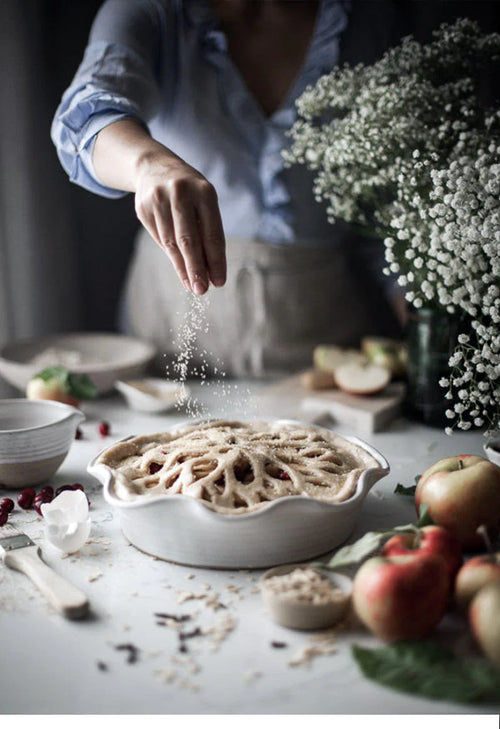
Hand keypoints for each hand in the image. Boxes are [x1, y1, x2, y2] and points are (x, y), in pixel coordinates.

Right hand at [92, 120, 225, 294]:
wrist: (154, 166)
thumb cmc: (189, 192)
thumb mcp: (204, 202)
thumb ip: (207, 231)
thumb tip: (210, 271)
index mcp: (204, 191)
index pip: (212, 232)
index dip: (216, 260)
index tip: (219, 281)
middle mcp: (180, 193)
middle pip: (188, 239)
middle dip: (196, 268)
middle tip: (202, 290)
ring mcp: (158, 200)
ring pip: (171, 243)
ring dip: (183, 268)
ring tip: (192, 285)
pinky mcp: (143, 208)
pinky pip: (159, 239)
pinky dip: (171, 257)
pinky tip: (181, 271)